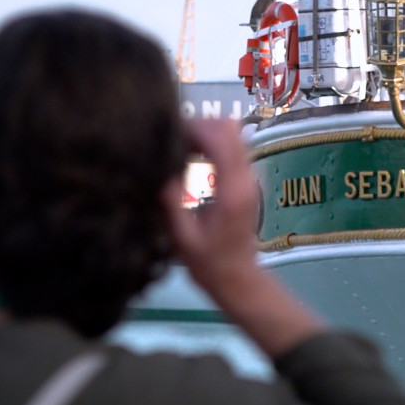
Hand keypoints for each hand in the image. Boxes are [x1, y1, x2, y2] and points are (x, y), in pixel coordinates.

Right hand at [163, 119, 321, 357]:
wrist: (239, 279)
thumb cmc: (209, 264)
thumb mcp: (182, 237)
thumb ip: (171, 201)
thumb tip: (155, 168)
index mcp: (232, 191)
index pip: (222, 139)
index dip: (195, 128)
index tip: (167, 133)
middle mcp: (246, 178)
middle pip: (230, 128)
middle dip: (199, 125)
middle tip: (169, 137)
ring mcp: (250, 178)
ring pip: (233, 134)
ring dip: (205, 132)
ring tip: (176, 144)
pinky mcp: (246, 181)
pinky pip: (232, 148)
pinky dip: (211, 142)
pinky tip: (189, 155)